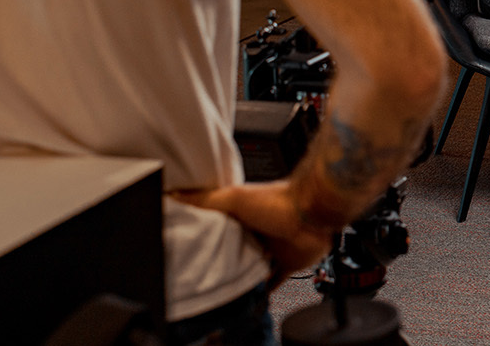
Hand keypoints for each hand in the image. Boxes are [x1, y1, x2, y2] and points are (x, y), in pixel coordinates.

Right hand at [173, 181, 333, 286]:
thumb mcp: (234, 197)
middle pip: (235, 248)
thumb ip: (206, 199)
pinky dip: (263, 288)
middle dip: (222, 258)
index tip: (190, 245)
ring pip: (251, 265)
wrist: (313, 214)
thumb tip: (176, 195)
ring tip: (221, 285)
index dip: (206, 235)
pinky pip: (273, 280)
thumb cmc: (279, 201)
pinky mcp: (287, 263)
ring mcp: (273, 247)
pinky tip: (251, 295)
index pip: (219, 226)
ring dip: (240, 274)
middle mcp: (259, 230)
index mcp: (245, 213)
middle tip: (203, 271)